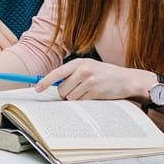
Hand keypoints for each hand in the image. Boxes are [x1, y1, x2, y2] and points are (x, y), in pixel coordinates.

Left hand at [37, 58, 152, 102]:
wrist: (126, 79)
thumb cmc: (105, 74)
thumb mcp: (88, 67)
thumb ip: (72, 73)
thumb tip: (53, 84)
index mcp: (78, 62)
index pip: (56, 73)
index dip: (45, 82)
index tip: (37, 89)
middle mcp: (83, 70)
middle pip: (62, 89)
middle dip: (65, 94)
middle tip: (76, 92)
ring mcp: (89, 80)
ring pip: (70, 97)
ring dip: (76, 98)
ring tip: (87, 92)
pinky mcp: (95, 91)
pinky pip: (81, 102)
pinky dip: (84, 101)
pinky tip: (93, 95)